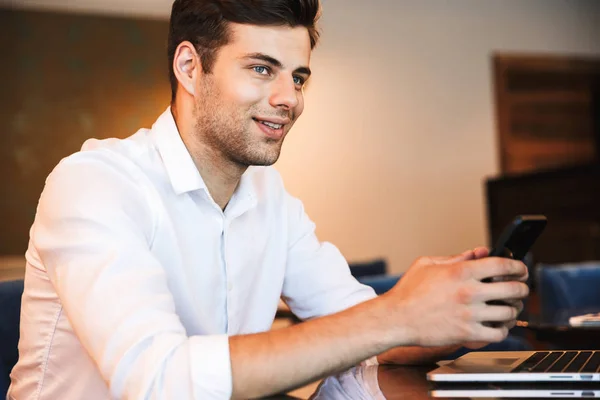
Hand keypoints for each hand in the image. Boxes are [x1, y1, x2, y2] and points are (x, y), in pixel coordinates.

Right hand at [380, 248, 528, 347]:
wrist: (396, 318)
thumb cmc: (408, 291)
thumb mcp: (428, 264)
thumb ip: (456, 257)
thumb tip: (478, 252)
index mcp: (461, 272)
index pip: (502, 264)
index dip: (518, 266)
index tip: (520, 269)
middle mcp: (468, 292)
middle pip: (513, 289)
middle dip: (522, 289)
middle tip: (520, 289)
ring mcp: (469, 314)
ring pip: (509, 313)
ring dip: (513, 310)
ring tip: (508, 308)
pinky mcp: (467, 333)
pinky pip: (498, 333)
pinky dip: (502, 330)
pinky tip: (496, 325)